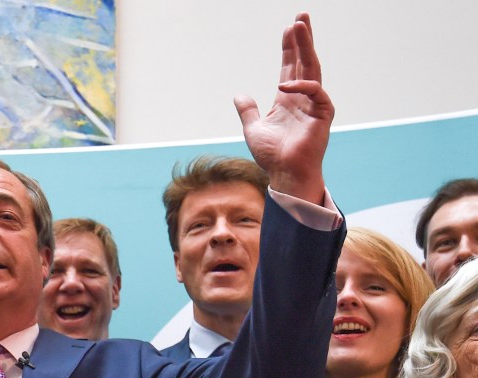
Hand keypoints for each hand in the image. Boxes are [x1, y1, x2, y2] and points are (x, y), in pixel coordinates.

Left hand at [234, 13, 333, 203]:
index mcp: (287, 99)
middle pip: (304, 62)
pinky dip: (302, 86)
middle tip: (300, 16)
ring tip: (300, 27)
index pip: (290, 67)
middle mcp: (302, 98)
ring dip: (307, 48)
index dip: (289, 48)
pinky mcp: (322, 116)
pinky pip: (316, 94)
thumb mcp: (253, 128)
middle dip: (302, 39)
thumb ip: (247, 110)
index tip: (288, 28)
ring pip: (312, 70)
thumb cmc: (272, 156)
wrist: (284, 175)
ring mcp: (314, 105)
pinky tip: (285, 84)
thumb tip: (239, 94)